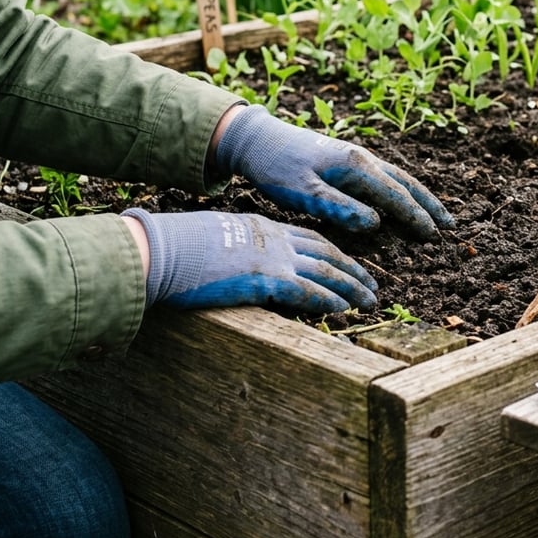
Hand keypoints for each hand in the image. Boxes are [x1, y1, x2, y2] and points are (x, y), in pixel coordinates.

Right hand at [125, 208, 377, 312]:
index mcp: (264, 228)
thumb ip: (240, 252)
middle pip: (327, 253)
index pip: (311, 239)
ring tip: (370, 302)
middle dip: (354, 270)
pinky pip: (308, 290)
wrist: (164, 249)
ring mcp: (273, 257)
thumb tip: (244, 270)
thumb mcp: (218, 241)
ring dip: (352, 288)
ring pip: (326, 271)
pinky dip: (328, 299)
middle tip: (373, 285)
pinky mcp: (266, 279)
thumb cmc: (179, 248)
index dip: (335, 253)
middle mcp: (275, 239)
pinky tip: (343, 309)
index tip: (351, 265)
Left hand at [215, 105, 453, 239]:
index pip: (396, 196)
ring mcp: (356, 157)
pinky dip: (401, 190)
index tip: (434, 236)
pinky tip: (401, 198)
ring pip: (397, 178)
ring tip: (436, 213)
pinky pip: (384, 176)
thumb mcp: (303, 192)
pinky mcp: (347, 160)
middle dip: (429, 204)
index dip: (416, 217)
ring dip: (419, 196)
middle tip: (450, 225)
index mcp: (356, 166)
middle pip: (406, 183)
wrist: (257, 139)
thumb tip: (376, 224)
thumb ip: (339, 208)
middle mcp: (363, 159)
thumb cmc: (276, 168)